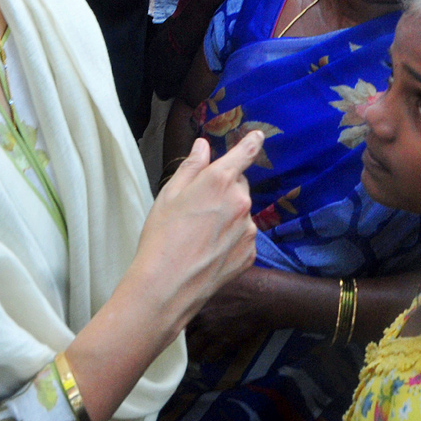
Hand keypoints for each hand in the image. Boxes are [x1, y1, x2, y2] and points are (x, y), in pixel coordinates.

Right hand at [130, 132, 261, 337]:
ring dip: (228, 216)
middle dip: (225, 189)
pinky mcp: (250, 253)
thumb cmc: (162, 235)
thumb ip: (191, 166)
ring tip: (200, 234)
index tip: (258, 136)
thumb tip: (203, 146)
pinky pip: (242, 237)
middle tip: (199, 206)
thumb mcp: (169, 194)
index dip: (251, 143)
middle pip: (239, 185)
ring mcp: (248, 229)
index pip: (244, 154)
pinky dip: (230, 239)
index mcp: (219, 180)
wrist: (167, 284)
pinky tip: (209, 250)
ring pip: (241, 212)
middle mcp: (240, 201)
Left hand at [185, 268, 270, 360]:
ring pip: (194, 349)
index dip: (176, 319)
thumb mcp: (221, 273)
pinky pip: (210, 356)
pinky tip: (210, 352)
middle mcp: (201, 316)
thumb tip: (196, 276)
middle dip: (184, 337)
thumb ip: (205, 280)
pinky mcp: (225, 342)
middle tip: (186, 338)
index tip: (178, 322)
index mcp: (197, 298)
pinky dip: (209, 356)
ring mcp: (212, 331)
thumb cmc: (246, 280)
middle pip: (183, 334)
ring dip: (194, 350)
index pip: (176, 314)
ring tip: (196, 350)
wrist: (265, 297)